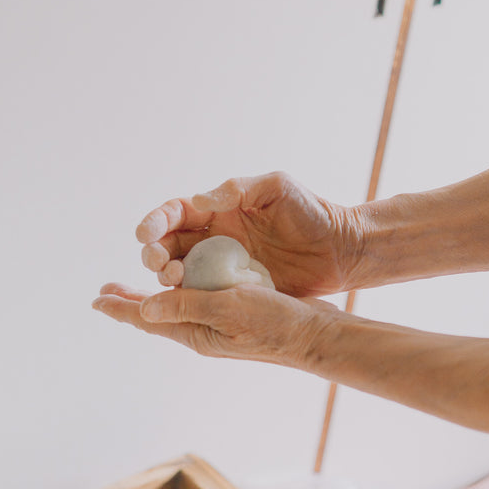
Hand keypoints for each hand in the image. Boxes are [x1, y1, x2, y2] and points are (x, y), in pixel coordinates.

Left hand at [92, 281, 341, 367]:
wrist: (315, 335)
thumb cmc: (274, 323)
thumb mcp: (228, 309)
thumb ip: (186, 306)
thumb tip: (146, 307)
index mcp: (195, 332)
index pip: (148, 319)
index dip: (120, 308)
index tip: (95, 300)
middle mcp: (202, 330)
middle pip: (157, 313)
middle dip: (130, 301)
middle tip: (105, 290)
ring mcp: (219, 323)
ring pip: (177, 306)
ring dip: (155, 294)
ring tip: (136, 287)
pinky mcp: (236, 312)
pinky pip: (200, 298)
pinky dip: (185, 287)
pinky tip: (187, 280)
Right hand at [135, 172, 361, 296]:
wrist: (342, 250)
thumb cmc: (311, 212)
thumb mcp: (276, 188)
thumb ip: (237, 190)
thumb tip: (198, 201)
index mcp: (219, 210)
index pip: (176, 213)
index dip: (156, 222)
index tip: (146, 233)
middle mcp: (215, 238)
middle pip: (169, 245)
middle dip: (155, 253)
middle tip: (158, 262)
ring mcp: (224, 267)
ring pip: (181, 272)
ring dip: (168, 276)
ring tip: (173, 279)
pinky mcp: (237, 291)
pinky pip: (205, 295)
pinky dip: (189, 298)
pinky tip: (183, 300)